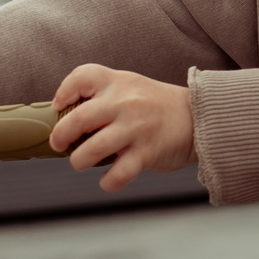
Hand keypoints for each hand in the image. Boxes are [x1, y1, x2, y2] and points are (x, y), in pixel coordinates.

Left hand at [48, 65, 194, 191]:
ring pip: (93, 149)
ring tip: (81, 161)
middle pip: (79, 118)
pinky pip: (119, 174)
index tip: (59, 106)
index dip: (64, 91)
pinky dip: (108, 182)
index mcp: (117, 82)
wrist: (199, 116)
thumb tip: (64, 116)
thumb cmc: (155, 105)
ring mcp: (136, 128)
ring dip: (79, 160)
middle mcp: (125, 103)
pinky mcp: (147, 152)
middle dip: (61, 135)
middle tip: (59, 144)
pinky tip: (107, 180)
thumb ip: (101, 95)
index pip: (83, 77)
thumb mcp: (129, 86)